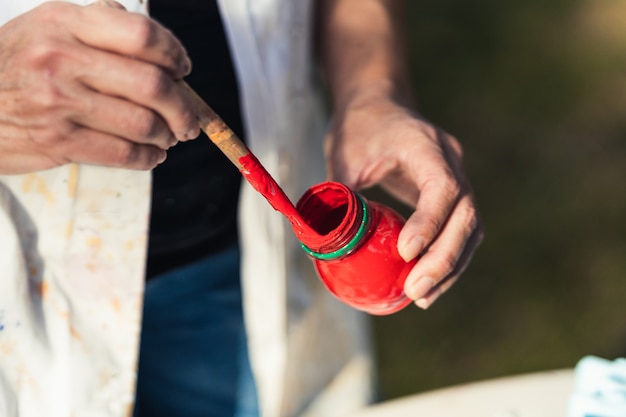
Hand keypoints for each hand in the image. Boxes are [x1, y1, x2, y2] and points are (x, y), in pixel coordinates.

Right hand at [0, 1, 199, 173]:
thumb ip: (97, 26)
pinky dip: (148, 157)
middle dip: (184, 107)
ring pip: (143, 123)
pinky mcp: (59, 141)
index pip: (142, 35)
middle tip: (190, 119)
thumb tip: (155, 41)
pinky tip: (151, 154)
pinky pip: (123, 153)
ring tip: (169, 136)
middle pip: (153, 85)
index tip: (183, 70)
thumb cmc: (13, 65)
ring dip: (168, 135)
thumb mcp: (45, 28)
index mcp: (65, 23)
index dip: (175, 54)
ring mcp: (59, 102)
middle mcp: (62, 59)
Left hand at [325, 92, 483, 308]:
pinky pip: (461, 231)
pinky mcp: (452, 195)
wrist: (379, 106)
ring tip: (422, 296)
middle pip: (465, 213)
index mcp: (423, 143)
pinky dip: (449, 260)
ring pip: (470, 227)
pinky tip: (429, 284)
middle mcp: (450, 159)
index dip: (428, 222)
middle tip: (415, 290)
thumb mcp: (341, 156)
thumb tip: (324, 247)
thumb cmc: (358, 128)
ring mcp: (457, 176)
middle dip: (443, 258)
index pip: (441, 185)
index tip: (406, 253)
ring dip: (450, 266)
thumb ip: (338, 197)